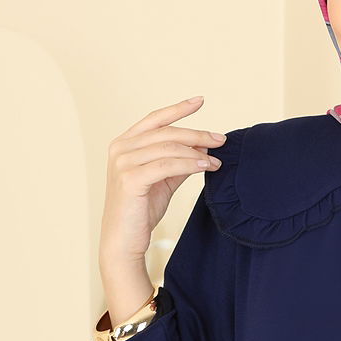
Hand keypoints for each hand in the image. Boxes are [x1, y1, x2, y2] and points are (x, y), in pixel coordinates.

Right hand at [99, 95, 225, 267]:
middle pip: (166, 132)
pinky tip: (205, 166)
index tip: (200, 101)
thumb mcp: (163, 181)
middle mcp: (121, 148)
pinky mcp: (130, 179)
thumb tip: (203, 148)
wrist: (124, 240)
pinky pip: (167, 165)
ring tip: (216, 159)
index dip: (178, 108)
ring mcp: (123, 162)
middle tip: (220, 139)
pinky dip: (189, 164)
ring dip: (197, 152)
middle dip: (197, 134)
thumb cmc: (141, 211)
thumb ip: (179, 162)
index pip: (155, 119)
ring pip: (168, 148)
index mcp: (125, 144)